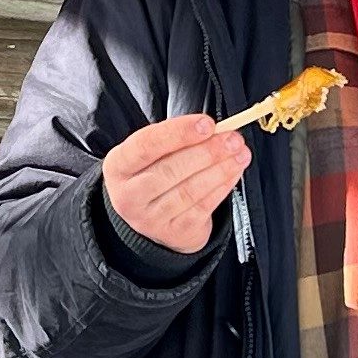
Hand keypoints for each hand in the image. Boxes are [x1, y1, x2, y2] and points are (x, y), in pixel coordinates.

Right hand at [99, 114, 251, 257]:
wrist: (150, 217)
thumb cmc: (153, 174)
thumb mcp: (151, 154)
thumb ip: (176, 139)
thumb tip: (214, 129)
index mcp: (118, 167)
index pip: (146, 145)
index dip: (178, 133)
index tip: (207, 124)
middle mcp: (128, 195)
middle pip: (169, 170)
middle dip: (206, 152)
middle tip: (232, 139)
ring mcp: (150, 218)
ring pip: (189, 191)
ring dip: (220, 169)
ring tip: (239, 153)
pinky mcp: (174, 232)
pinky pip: (203, 206)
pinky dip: (223, 186)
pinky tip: (233, 171)